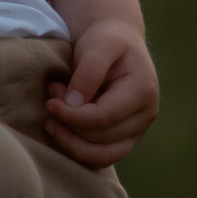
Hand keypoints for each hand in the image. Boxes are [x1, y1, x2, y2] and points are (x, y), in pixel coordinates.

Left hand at [44, 16, 159, 168]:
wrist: (117, 43)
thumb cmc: (107, 40)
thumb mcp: (98, 45)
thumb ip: (88, 73)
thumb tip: (73, 105)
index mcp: (142, 91)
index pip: (104, 117)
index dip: (72, 116)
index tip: (50, 103)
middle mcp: (146, 115)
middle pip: (101, 138)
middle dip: (69, 124)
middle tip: (50, 99)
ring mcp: (138, 130)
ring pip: (102, 155)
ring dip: (71, 143)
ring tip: (51, 121)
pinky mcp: (125, 138)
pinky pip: (102, 157)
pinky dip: (78, 150)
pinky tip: (61, 131)